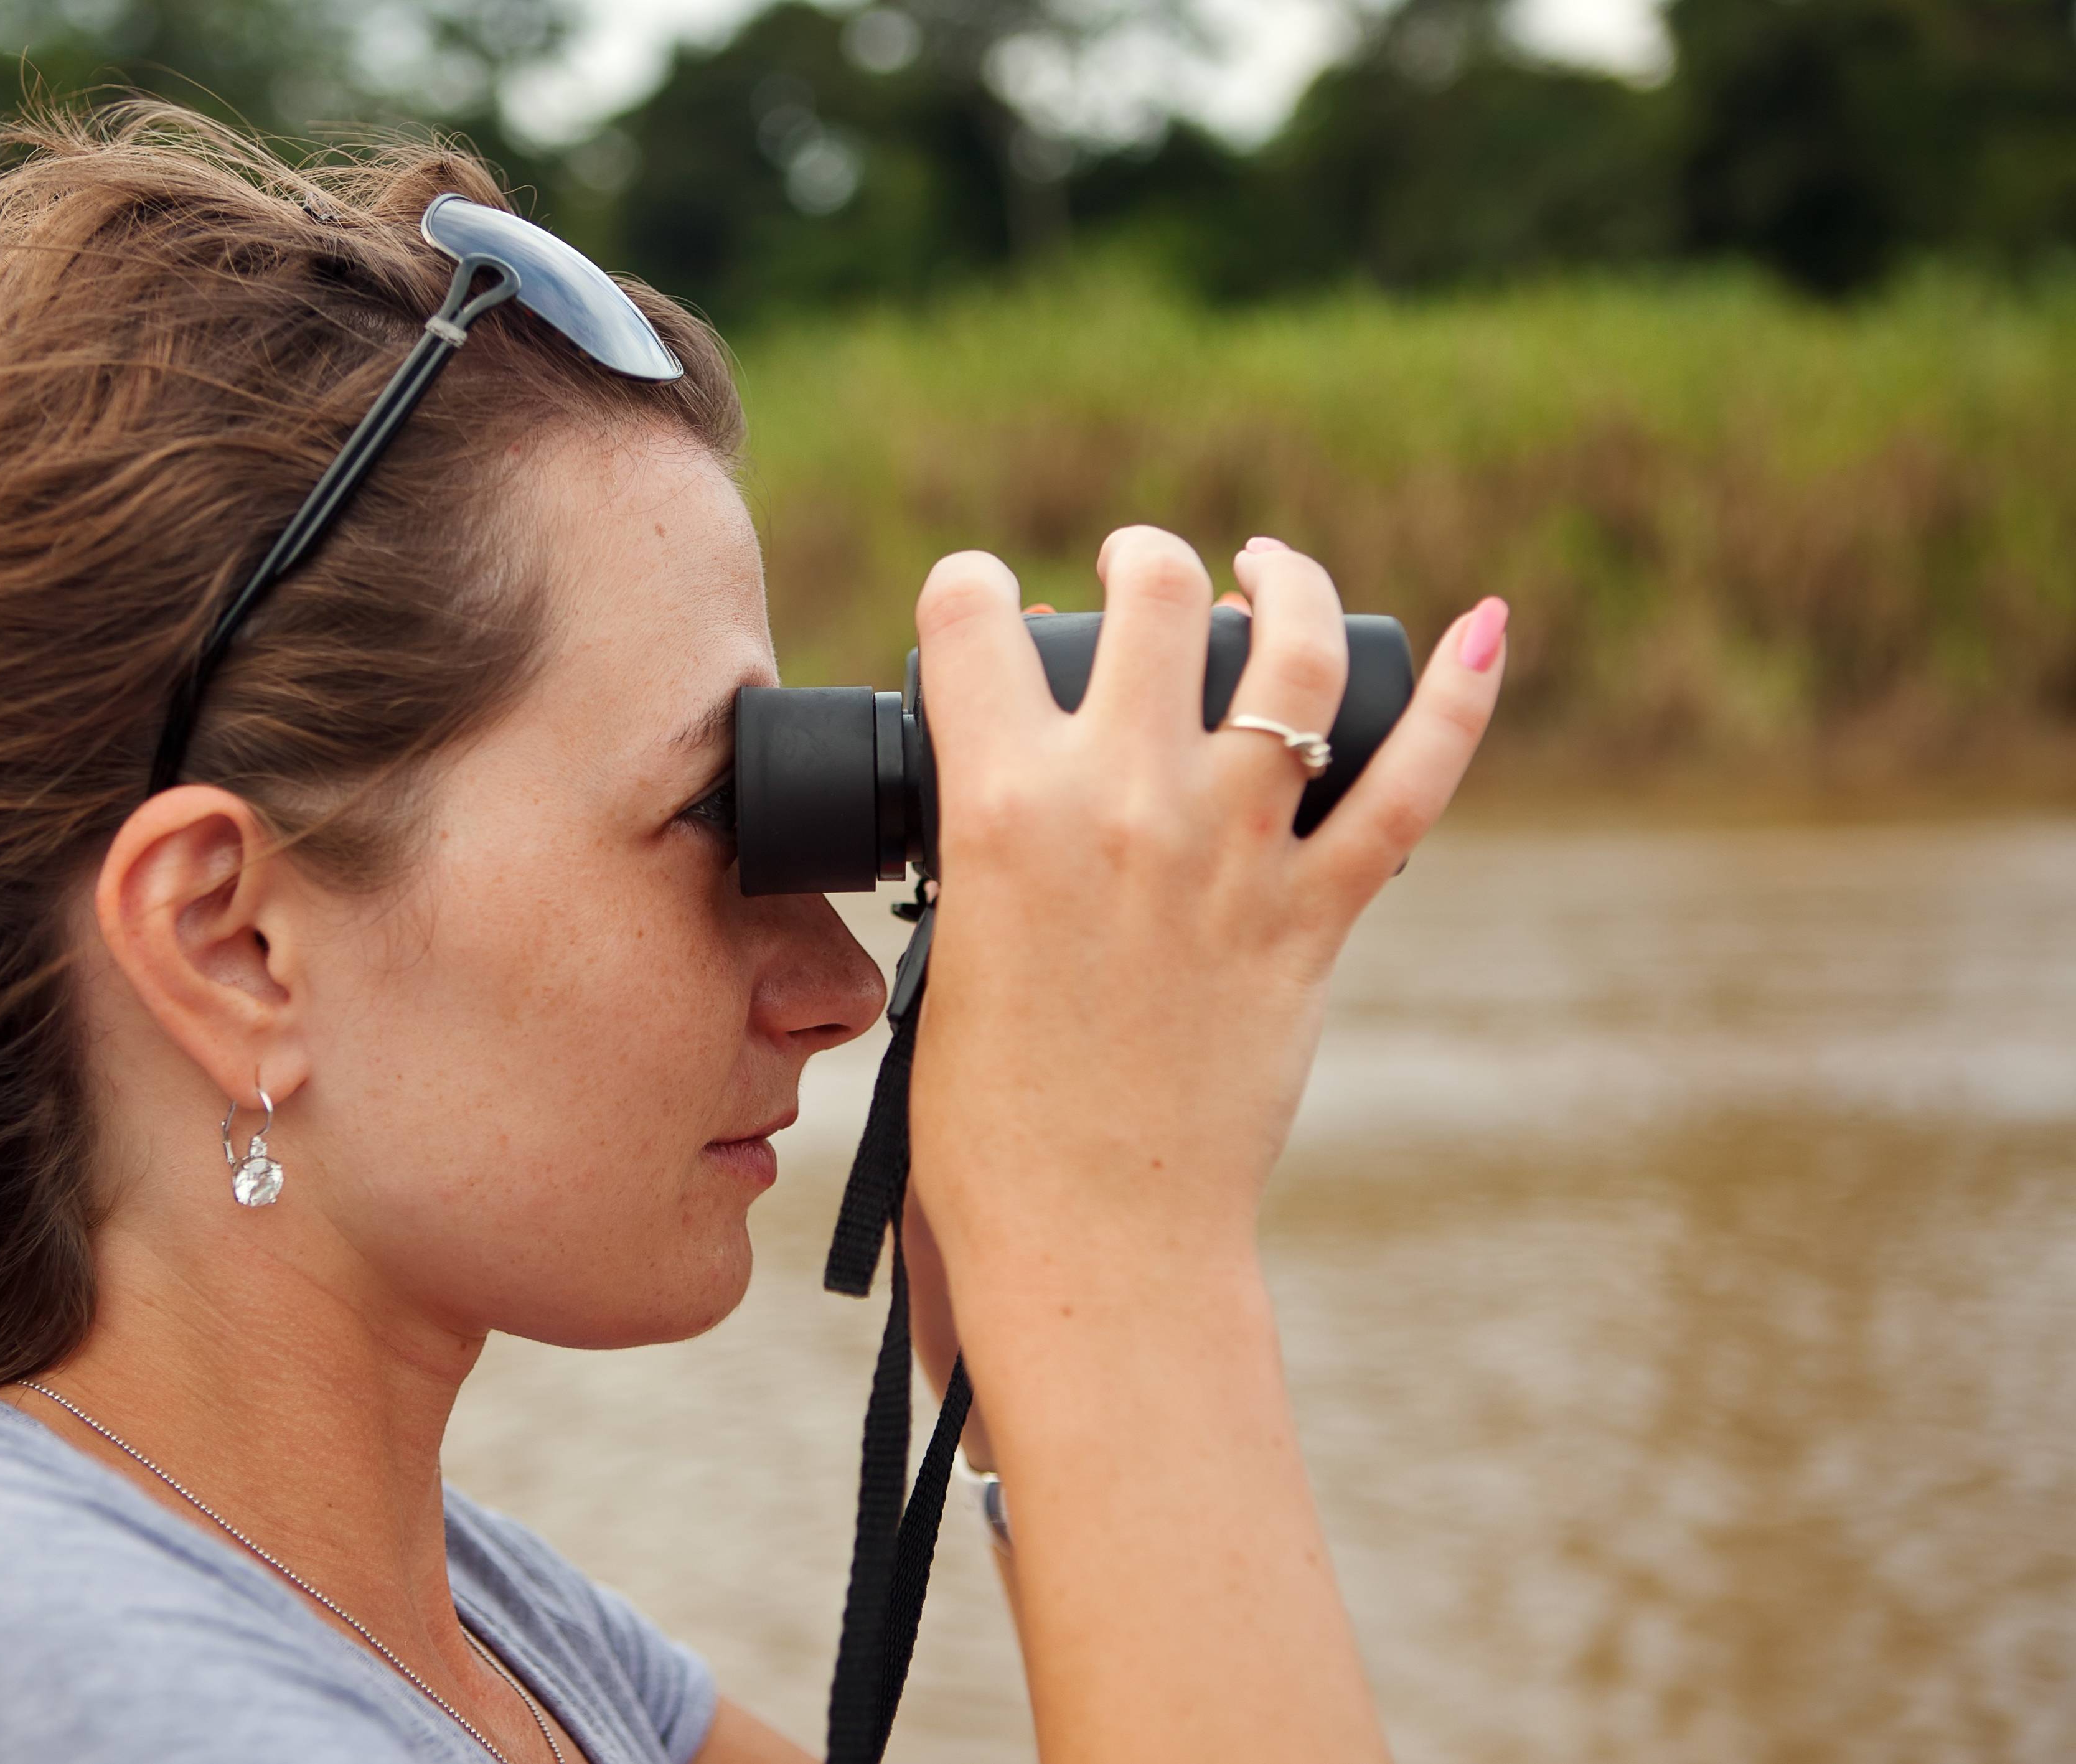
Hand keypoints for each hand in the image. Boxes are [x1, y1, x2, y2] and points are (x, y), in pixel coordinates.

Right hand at [897, 528, 1505, 1762]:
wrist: (1093, 1237)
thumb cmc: (988, 1123)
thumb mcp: (948, 952)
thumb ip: (991, 854)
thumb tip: (1026, 799)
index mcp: (998, 806)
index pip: (970, 617)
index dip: (968, 588)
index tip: (981, 601)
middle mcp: (1120, 798)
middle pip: (1149, 596)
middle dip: (1138, 560)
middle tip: (1132, 575)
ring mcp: (1232, 851)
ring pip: (1285, 652)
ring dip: (1280, 582)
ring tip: (1264, 570)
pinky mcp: (1315, 915)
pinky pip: (1411, 785)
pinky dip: (1457, 699)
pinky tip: (1483, 628)